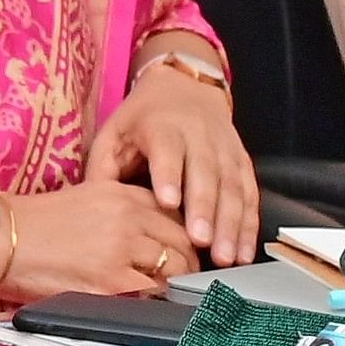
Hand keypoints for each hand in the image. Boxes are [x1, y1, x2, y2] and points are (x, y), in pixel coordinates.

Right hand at [0, 182, 201, 302]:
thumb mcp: (84, 199)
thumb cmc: (33, 224)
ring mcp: (122, 249)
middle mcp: (128, 216)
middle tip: (182, 280)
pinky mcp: (111, 281)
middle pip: (183, 241)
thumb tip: (149, 239)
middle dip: (188, 263)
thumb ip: (121, 212)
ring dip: (176, 284)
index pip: (176, 214)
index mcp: (122, 193)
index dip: (184, 237)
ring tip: (168, 296)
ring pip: (175, 268)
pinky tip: (150, 306)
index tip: (182, 253)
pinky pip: (153, 293)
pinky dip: (157, 301)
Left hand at [89, 65, 259, 262]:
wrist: (184, 87)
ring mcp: (225, 149)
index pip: (167, 152)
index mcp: (162, 128)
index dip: (169, 176)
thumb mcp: (114, 133)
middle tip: (201, 242)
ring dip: (231, 224)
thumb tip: (95, 205)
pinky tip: (244, 251)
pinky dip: (249, 224)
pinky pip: (249, 194)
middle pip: (205, 174)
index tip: (168, 203)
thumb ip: (103, 168)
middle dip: (205, 209)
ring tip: (226, 257)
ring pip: (232, 187)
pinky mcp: (241, 162)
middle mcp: (199, 136)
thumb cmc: (142, 119)